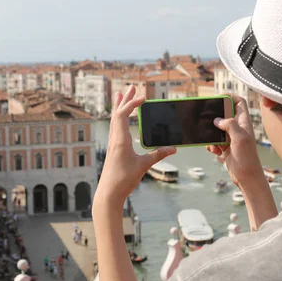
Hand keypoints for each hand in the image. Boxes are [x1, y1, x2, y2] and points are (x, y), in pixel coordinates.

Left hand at [94, 85, 175, 208]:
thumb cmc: (123, 180)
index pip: (123, 114)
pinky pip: (115, 127)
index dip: (132, 104)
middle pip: (117, 113)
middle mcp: (114, 138)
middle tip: (131, 87)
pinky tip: (121, 118)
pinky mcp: (113, 149)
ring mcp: (112, 143)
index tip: (143, 98)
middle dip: (125, 99)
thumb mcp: (143, 166)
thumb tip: (173, 148)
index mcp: (120, 139)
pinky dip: (118, 117)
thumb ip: (158, 155)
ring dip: (119, 106)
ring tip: (121, 94)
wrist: (108, 193)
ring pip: (114, 119)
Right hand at [207, 94, 263, 187]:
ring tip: (213, 143)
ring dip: (211, 134)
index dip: (230, 96)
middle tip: (206, 119)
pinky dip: (211, 145)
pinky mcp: (225, 148)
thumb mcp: (240, 138)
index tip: (218, 97)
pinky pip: (214, 141)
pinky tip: (214, 152)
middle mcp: (238, 129)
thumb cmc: (247, 158)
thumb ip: (230, 125)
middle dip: (215, 117)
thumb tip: (217, 120)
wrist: (247, 178)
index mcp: (244, 123)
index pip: (239, 102)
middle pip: (225, 114)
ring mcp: (231, 138)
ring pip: (217, 129)